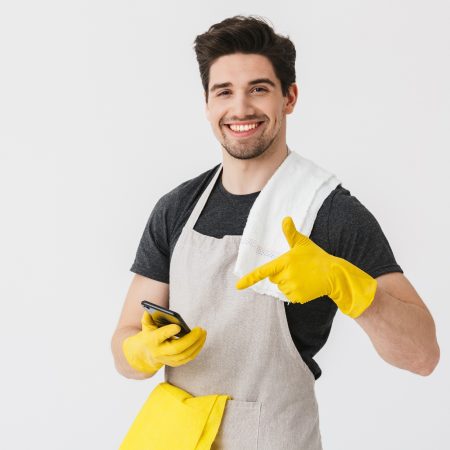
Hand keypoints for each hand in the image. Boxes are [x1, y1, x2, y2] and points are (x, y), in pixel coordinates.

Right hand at [122, 311, 206, 373]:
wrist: (144, 355)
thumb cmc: (149, 335)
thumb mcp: (146, 326)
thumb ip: (148, 318)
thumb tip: (150, 311)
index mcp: (152, 341)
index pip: (160, 337)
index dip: (168, 332)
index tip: (178, 326)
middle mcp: (160, 352)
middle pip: (177, 348)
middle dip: (190, 339)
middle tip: (200, 329)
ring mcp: (168, 359)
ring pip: (185, 355)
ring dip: (197, 344)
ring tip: (204, 333)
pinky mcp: (175, 363)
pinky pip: (188, 358)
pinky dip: (197, 349)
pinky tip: (201, 340)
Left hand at [235, 216, 376, 317]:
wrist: (333, 274)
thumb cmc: (316, 257)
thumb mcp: (302, 243)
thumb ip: (290, 233)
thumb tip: (285, 218)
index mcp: (284, 262)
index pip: (263, 271)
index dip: (249, 279)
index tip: (238, 286)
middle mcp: (286, 276)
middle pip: (273, 278)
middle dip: (280, 274)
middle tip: (296, 268)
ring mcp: (292, 287)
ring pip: (281, 287)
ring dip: (288, 283)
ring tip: (303, 276)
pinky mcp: (298, 297)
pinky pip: (290, 295)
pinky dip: (296, 291)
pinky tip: (306, 284)